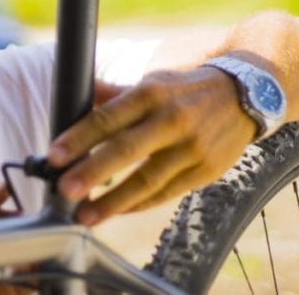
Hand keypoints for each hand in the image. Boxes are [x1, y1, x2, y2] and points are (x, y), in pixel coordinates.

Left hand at [48, 68, 256, 225]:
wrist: (245, 95)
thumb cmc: (186, 90)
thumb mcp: (152, 82)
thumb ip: (113, 95)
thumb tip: (75, 93)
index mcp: (152, 93)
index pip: (108, 117)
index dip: (79, 138)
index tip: (53, 156)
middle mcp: (172, 119)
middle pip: (127, 149)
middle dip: (93, 171)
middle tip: (65, 189)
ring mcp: (192, 147)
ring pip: (148, 179)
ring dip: (114, 201)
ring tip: (85, 215)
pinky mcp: (207, 170)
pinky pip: (167, 193)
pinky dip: (139, 204)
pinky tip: (117, 211)